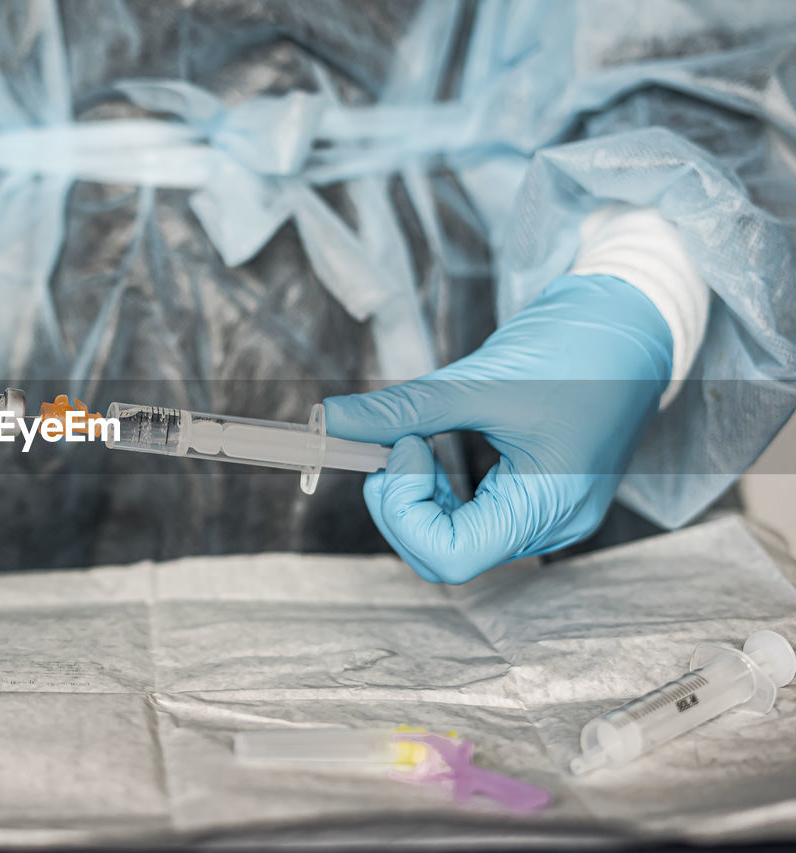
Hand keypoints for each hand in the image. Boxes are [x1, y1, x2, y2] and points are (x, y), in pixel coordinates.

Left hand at [324, 274, 673, 582]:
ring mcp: (543, 516)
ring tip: (415, 438)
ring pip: (450, 538)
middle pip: (442, 553)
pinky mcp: (534, 498)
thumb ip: (403, 409)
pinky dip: (435, 489)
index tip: (407, 445)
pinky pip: (468, 516)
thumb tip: (331, 421)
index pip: (449, 556)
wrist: (633, 325)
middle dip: (401, 502)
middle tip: (396, 441)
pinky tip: (433, 449)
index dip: (408, 509)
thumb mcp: (482, 379)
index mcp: (548, 507)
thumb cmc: (579, 350)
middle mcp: (550, 525)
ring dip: (414, 496)